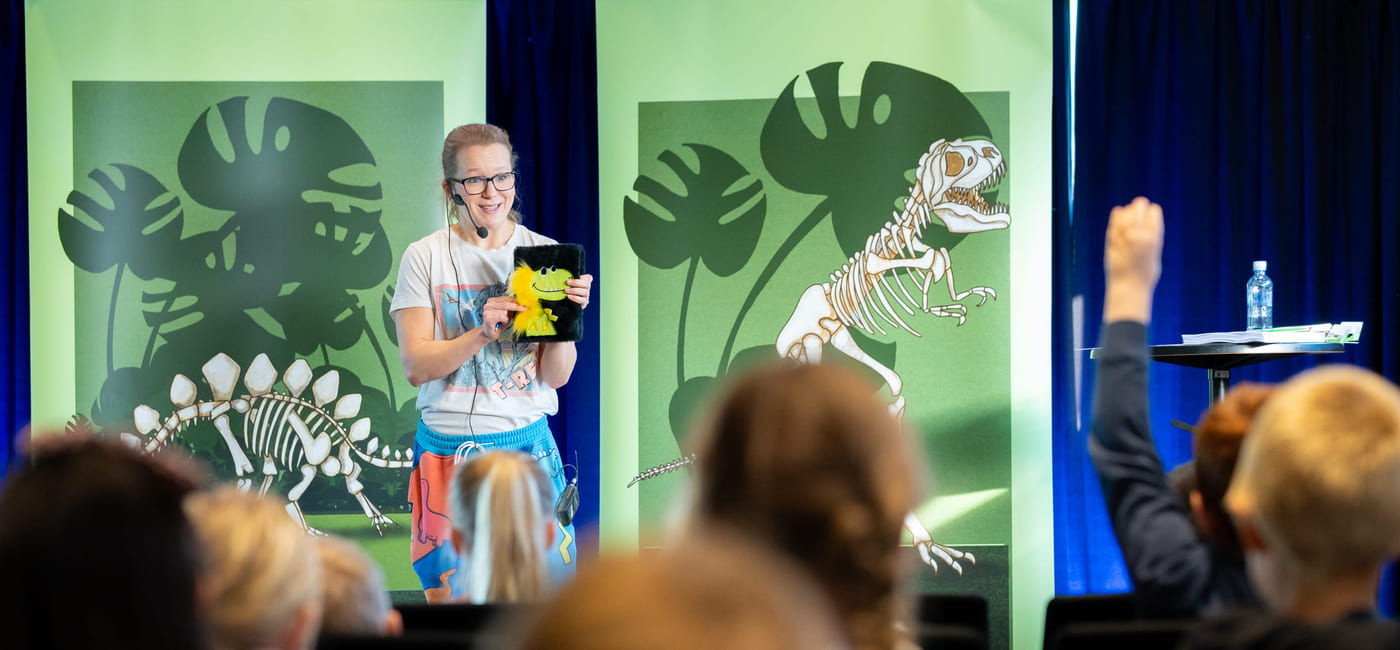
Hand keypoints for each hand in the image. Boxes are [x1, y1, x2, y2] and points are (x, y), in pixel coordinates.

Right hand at [481, 295, 524, 340]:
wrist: (490, 333)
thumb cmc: (498, 323)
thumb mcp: (507, 314)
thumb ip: (511, 308)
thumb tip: (521, 303)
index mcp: (492, 301)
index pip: (506, 298)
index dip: (515, 301)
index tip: (524, 303)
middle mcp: (488, 305)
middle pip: (506, 303)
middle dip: (516, 306)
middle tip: (524, 308)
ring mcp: (487, 311)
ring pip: (504, 311)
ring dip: (507, 318)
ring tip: (503, 322)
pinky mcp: (488, 318)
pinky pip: (502, 317)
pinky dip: (504, 321)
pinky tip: (500, 324)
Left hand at [565, 274, 592, 308]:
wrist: (568, 303)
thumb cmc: (569, 290)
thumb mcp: (570, 284)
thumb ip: (570, 280)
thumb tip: (564, 276)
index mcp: (585, 282)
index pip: (588, 278)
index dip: (584, 276)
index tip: (577, 276)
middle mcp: (587, 289)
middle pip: (587, 284)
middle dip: (576, 282)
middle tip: (568, 282)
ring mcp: (586, 296)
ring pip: (584, 292)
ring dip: (574, 290)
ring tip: (566, 290)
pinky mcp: (584, 302)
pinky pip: (582, 300)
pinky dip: (575, 298)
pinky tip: (568, 296)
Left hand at [1103, 197, 1163, 322]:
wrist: (1129, 288)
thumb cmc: (1145, 276)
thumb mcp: (1155, 256)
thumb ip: (1152, 241)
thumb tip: (1149, 229)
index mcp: (1153, 239)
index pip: (1154, 213)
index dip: (1153, 211)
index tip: (1152, 211)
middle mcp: (1138, 236)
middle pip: (1139, 210)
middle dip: (1140, 205)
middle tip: (1140, 203)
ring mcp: (1124, 238)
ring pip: (1125, 214)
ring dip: (1128, 210)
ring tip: (1129, 209)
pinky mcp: (1112, 242)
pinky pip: (1114, 224)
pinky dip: (1116, 216)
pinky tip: (1118, 212)